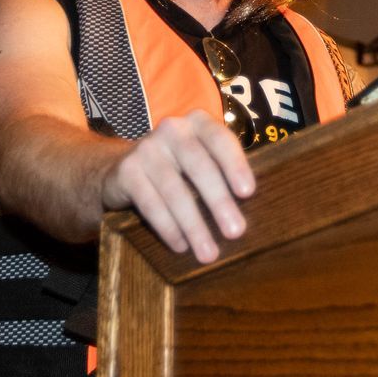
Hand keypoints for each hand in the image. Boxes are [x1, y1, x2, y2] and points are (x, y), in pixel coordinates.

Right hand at [101, 111, 254, 262]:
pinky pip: (150, 203)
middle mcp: (172, 129)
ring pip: (175, 190)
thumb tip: (255, 210)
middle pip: (199, 167)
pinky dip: (168, 228)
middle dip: (219, 201)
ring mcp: (146, 148)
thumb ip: (224, 174)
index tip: (248, 193)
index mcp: (198, 123)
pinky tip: (181, 246)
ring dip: (194, 225)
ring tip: (209, 253)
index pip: (221, 140)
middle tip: (236, 232)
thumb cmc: (179, 168)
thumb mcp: (201, 161)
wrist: (122, 170)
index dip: (235, 165)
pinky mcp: (126, 171)